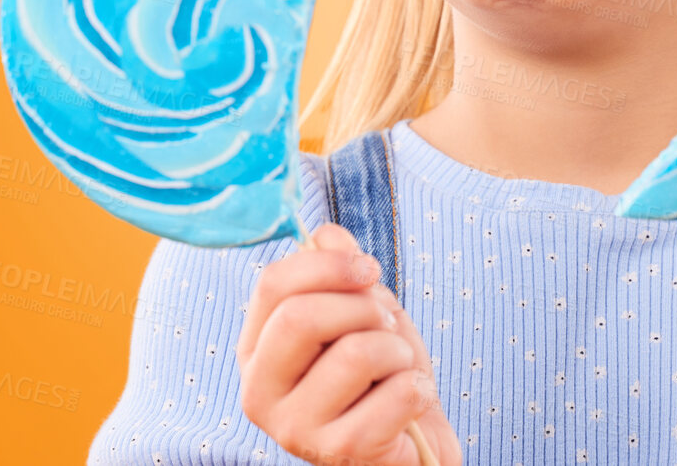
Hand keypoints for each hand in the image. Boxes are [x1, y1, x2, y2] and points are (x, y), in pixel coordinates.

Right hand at [236, 223, 461, 465]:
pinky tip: (413, 401)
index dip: (328, 264)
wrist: (412, 443)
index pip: (272, 285)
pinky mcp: (341, 452)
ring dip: (398, 351)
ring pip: (356, 353)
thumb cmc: (380, 373)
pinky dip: (420, 387)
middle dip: (364, 308)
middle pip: (302, 317)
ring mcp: (296, 429)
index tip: (369, 269)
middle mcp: (260, 393)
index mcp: (256, 351)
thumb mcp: (360, 310)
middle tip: (387, 325)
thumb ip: (339, 269)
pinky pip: (397, 393)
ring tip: (399, 367)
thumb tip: (328, 233)